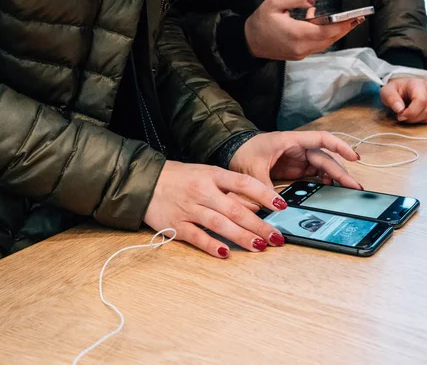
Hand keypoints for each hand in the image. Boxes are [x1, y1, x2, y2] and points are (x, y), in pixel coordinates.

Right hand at [144, 162, 287, 258]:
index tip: (281, 206)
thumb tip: (255, 207)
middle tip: (276, 237)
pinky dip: (211, 245)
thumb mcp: (207, 175)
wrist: (145, 182)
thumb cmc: (180, 178)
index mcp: (212, 175)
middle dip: (259, 224)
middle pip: (235, 209)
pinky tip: (226, 252)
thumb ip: (230, 189)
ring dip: (241, 236)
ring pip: (219, 224)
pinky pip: (196, 237)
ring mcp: (189, 208)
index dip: (264, 194)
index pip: (244, 183)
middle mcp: (203, 191)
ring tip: (260, 246)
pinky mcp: (175, 225)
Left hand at [229, 131, 362, 189]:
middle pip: (326, 159)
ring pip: (323, 169)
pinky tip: (331, 193)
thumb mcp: (252, 169)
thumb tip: (273, 205)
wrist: (233, 151)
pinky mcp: (296, 170)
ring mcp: (299, 160)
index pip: (322, 139)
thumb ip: (263, 186)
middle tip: (354, 188)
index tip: (354, 156)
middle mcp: (299, 149)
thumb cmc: (243, 151)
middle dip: (341, 173)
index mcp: (291, 141)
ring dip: (335, 179)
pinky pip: (314, 177)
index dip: (340, 146)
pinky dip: (324, 184)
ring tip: (347, 192)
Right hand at [244, 0, 362, 60]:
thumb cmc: (260, 21)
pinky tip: (323, 24)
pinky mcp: (299, 55)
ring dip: (337, 33)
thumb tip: (313, 3)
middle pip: (330, 39)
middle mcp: (302, 47)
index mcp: (296, 34)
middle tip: (358, 18)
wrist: (249, 42)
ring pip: (325, 44)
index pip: (326, 31)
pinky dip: (324, 36)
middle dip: (345, 29)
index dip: (342, 25)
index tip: (354, 17)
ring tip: (348, 21)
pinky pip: (317, 46)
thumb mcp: (274, 2)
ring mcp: (301, 53)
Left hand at [380, 78, 426, 123]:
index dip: (411, 113)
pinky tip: (415, 114)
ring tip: (407, 114)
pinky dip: (422, 119)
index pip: (421, 101)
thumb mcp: (387, 92)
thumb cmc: (396, 89)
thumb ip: (391, 99)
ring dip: (416, 119)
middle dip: (412, 118)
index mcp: (418, 84)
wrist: (403, 86)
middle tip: (401, 116)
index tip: (400, 116)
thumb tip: (400, 109)